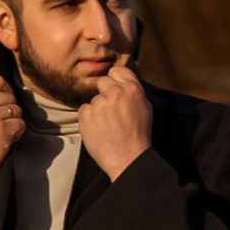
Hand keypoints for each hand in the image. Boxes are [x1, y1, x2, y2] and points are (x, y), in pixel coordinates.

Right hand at [0, 70, 23, 202]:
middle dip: (9, 110)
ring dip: (13, 122)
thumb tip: (3, 84)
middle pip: (10, 96)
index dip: (5, 90)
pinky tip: (3, 140)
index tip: (1, 103)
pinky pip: (21, 125)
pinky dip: (16, 134)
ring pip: (17, 110)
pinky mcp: (1, 130)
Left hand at [80, 59, 153, 181]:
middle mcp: (116, 93)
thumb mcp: (144, 108)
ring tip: (108, 126)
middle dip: (105, 94)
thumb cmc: (138, 135)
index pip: (117, 70)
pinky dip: (89, 119)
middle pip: (103, 82)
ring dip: (98, 110)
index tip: (114, 89)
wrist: (128, 159)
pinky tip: (99, 130)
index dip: (114, 79)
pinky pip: (84, 110)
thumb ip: (133, 91)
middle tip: (111, 112)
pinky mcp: (86, 115)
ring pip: (94, 99)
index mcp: (133, 90)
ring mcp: (100, 104)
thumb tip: (125, 78)